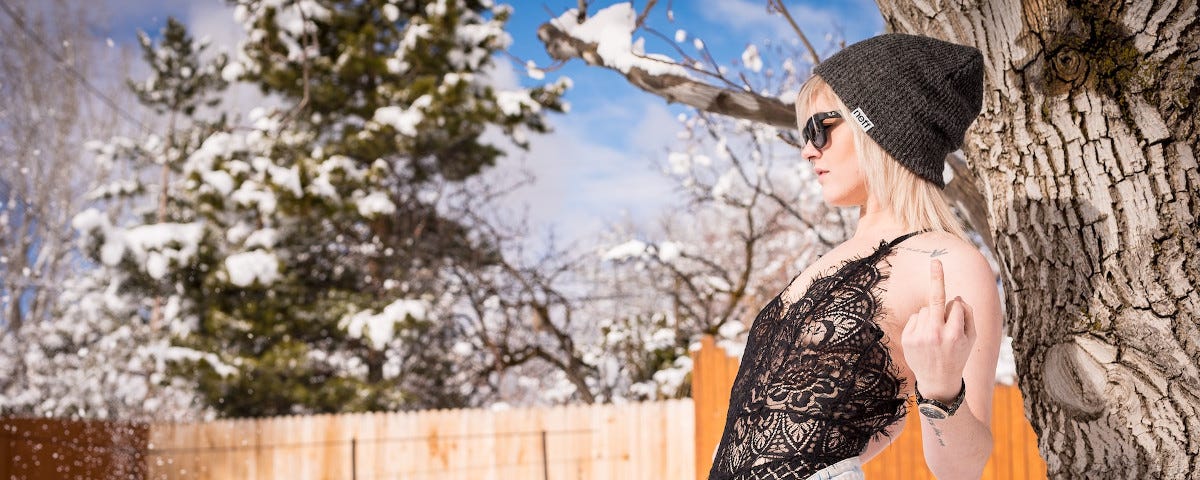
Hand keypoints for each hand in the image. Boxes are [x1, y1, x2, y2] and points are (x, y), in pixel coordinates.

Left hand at [901, 259, 976, 402]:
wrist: (938, 381)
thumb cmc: (958, 355)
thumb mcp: (971, 338)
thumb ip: (968, 315)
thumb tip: (956, 296)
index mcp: (954, 335)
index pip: (954, 305)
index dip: (956, 306)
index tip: (943, 275)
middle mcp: (936, 335)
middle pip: (936, 300)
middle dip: (938, 284)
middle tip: (936, 261)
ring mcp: (919, 337)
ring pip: (925, 309)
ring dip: (931, 315)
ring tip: (935, 335)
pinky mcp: (907, 339)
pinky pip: (914, 317)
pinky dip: (920, 322)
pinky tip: (925, 337)